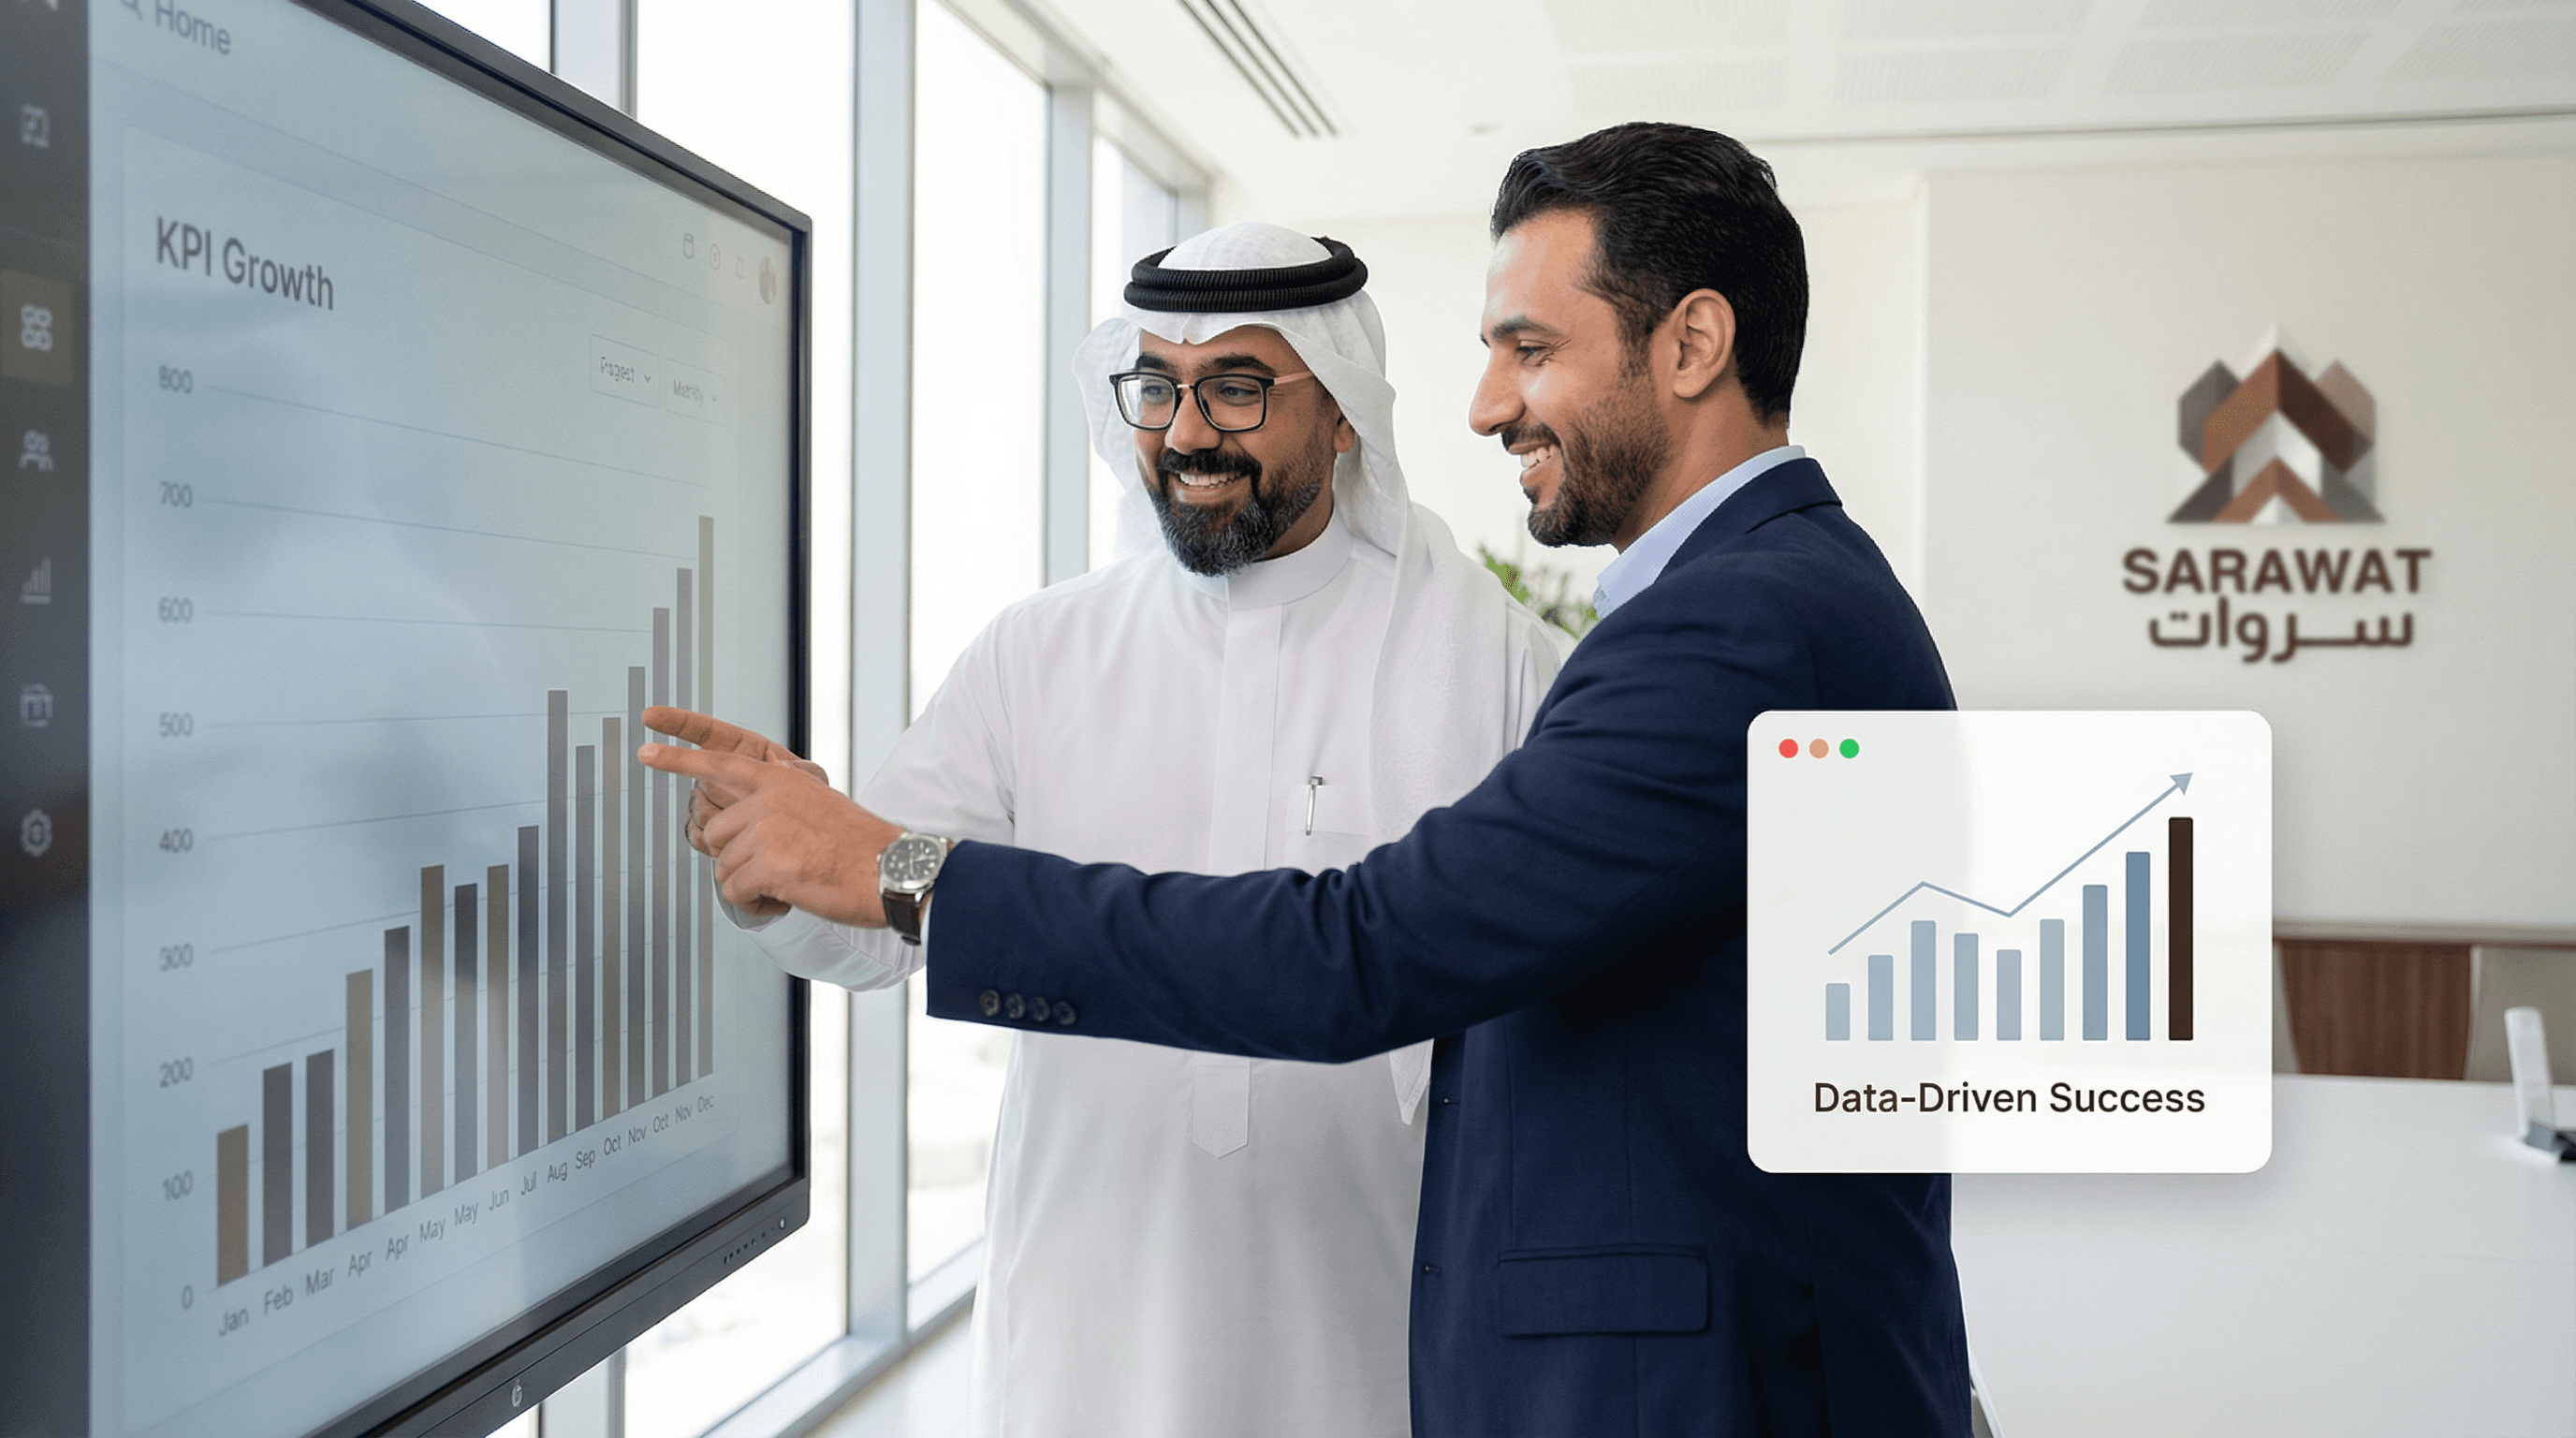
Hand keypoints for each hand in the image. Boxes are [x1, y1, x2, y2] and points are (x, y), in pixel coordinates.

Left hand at [637, 737, 898, 926]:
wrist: (894, 871)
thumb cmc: (862, 847)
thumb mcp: (819, 804)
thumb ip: (780, 802)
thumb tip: (747, 817)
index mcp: (781, 779)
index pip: (719, 762)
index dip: (677, 758)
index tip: (645, 750)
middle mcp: (770, 799)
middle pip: (714, 834)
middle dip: (736, 858)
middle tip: (778, 866)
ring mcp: (768, 832)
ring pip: (724, 869)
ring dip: (751, 885)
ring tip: (793, 882)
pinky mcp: (769, 866)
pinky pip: (735, 893)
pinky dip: (756, 904)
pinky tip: (788, 897)